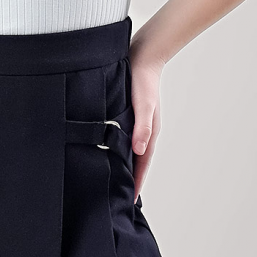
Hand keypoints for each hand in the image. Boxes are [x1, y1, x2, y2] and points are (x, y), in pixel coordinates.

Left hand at [127, 44, 164, 203]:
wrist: (142, 55)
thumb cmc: (144, 80)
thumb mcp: (143, 105)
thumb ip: (142, 127)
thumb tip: (139, 151)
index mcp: (148, 132)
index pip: (142, 164)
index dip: (136, 182)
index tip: (130, 201)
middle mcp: (142, 129)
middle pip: (136, 160)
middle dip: (130, 178)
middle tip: (119, 197)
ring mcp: (135, 122)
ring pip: (128, 149)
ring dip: (123, 164)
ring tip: (113, 180)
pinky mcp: (126, 113)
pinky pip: (122, 136)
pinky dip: (117, 148)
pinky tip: (107, 149)